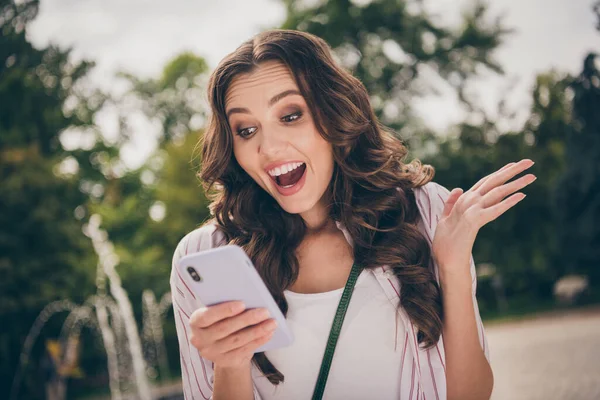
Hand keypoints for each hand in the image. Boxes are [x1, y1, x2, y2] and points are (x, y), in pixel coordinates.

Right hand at [189, 301, 276, 368]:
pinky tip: (269, 333)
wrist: (221, 347)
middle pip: (225, 328)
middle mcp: (200, 339)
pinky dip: (258, 340)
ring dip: (257, 330)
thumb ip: (225, 306)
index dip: (224, 310)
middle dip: (247, 319)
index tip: (242, 303)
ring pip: (237, 340)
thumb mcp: (218, 313)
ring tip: (271, 322)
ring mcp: (211, 353)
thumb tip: (248, 297)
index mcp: (195, 322)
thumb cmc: (222, 321)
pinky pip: (244, 350)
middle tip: (265, 311)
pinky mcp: (224, 361)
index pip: (206, 316)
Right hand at [432, 159, 536, 276]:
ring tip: (532, 177)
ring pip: (497, 192)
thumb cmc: (445, 242)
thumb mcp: (445, 219)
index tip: (514, 164)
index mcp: (463, 200)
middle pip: (494, 181)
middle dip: (512, 170)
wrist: (446, 259)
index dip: (500, 171)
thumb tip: (459, 188)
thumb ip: (450, 203)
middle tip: (529, 162)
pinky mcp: (474, 221)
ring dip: (516, 183)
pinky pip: (495, 209)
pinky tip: (522, 196)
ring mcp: (471, 210)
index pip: (485, 181)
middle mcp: (468, 201)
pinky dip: (508, 202)